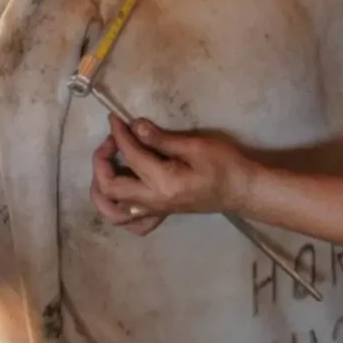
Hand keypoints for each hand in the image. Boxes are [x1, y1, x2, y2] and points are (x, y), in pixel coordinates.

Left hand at [90, 115, 252, 234]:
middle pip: (110, 188)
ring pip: (112, 212)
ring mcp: (156, 211)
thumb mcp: (196, 146)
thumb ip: (162, 139)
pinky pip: (132, 223)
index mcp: (163, 182)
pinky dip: (119, 211)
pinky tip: (122, 195)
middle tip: (112, 141)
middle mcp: (154, 201)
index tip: (116, 119)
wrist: (242, 190)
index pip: (131, 156)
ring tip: (105, 168)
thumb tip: (135, 127)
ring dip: (100, 191)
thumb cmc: (225, 165)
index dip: (120, 134)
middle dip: (102, 161)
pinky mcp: (161, 213)